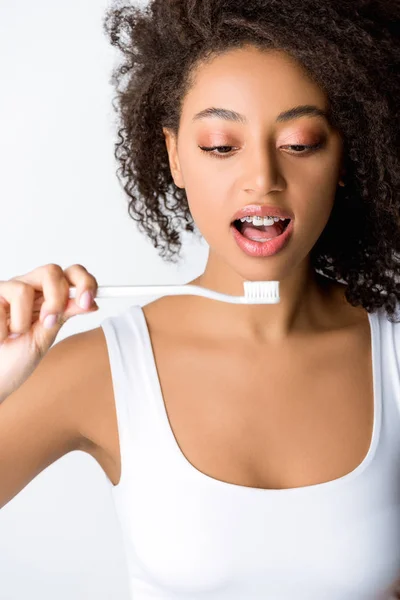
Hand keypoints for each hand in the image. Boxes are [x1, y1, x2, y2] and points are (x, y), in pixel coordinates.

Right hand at [0, 263, 98, 401]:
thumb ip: (63, 316)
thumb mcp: (45, 337)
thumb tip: (91, 303)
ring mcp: (6, 290)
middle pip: (51, 270)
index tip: (87, 302)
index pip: (71, 274)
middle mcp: (27, 287)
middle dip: (56, 299)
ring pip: (24, 288)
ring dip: (22, 322)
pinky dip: (4, 329)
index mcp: (46, 295)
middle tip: (48, 323)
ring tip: (13, 335)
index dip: (84, 282)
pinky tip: (0, 337)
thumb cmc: (14, 359)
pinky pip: (1, 304)